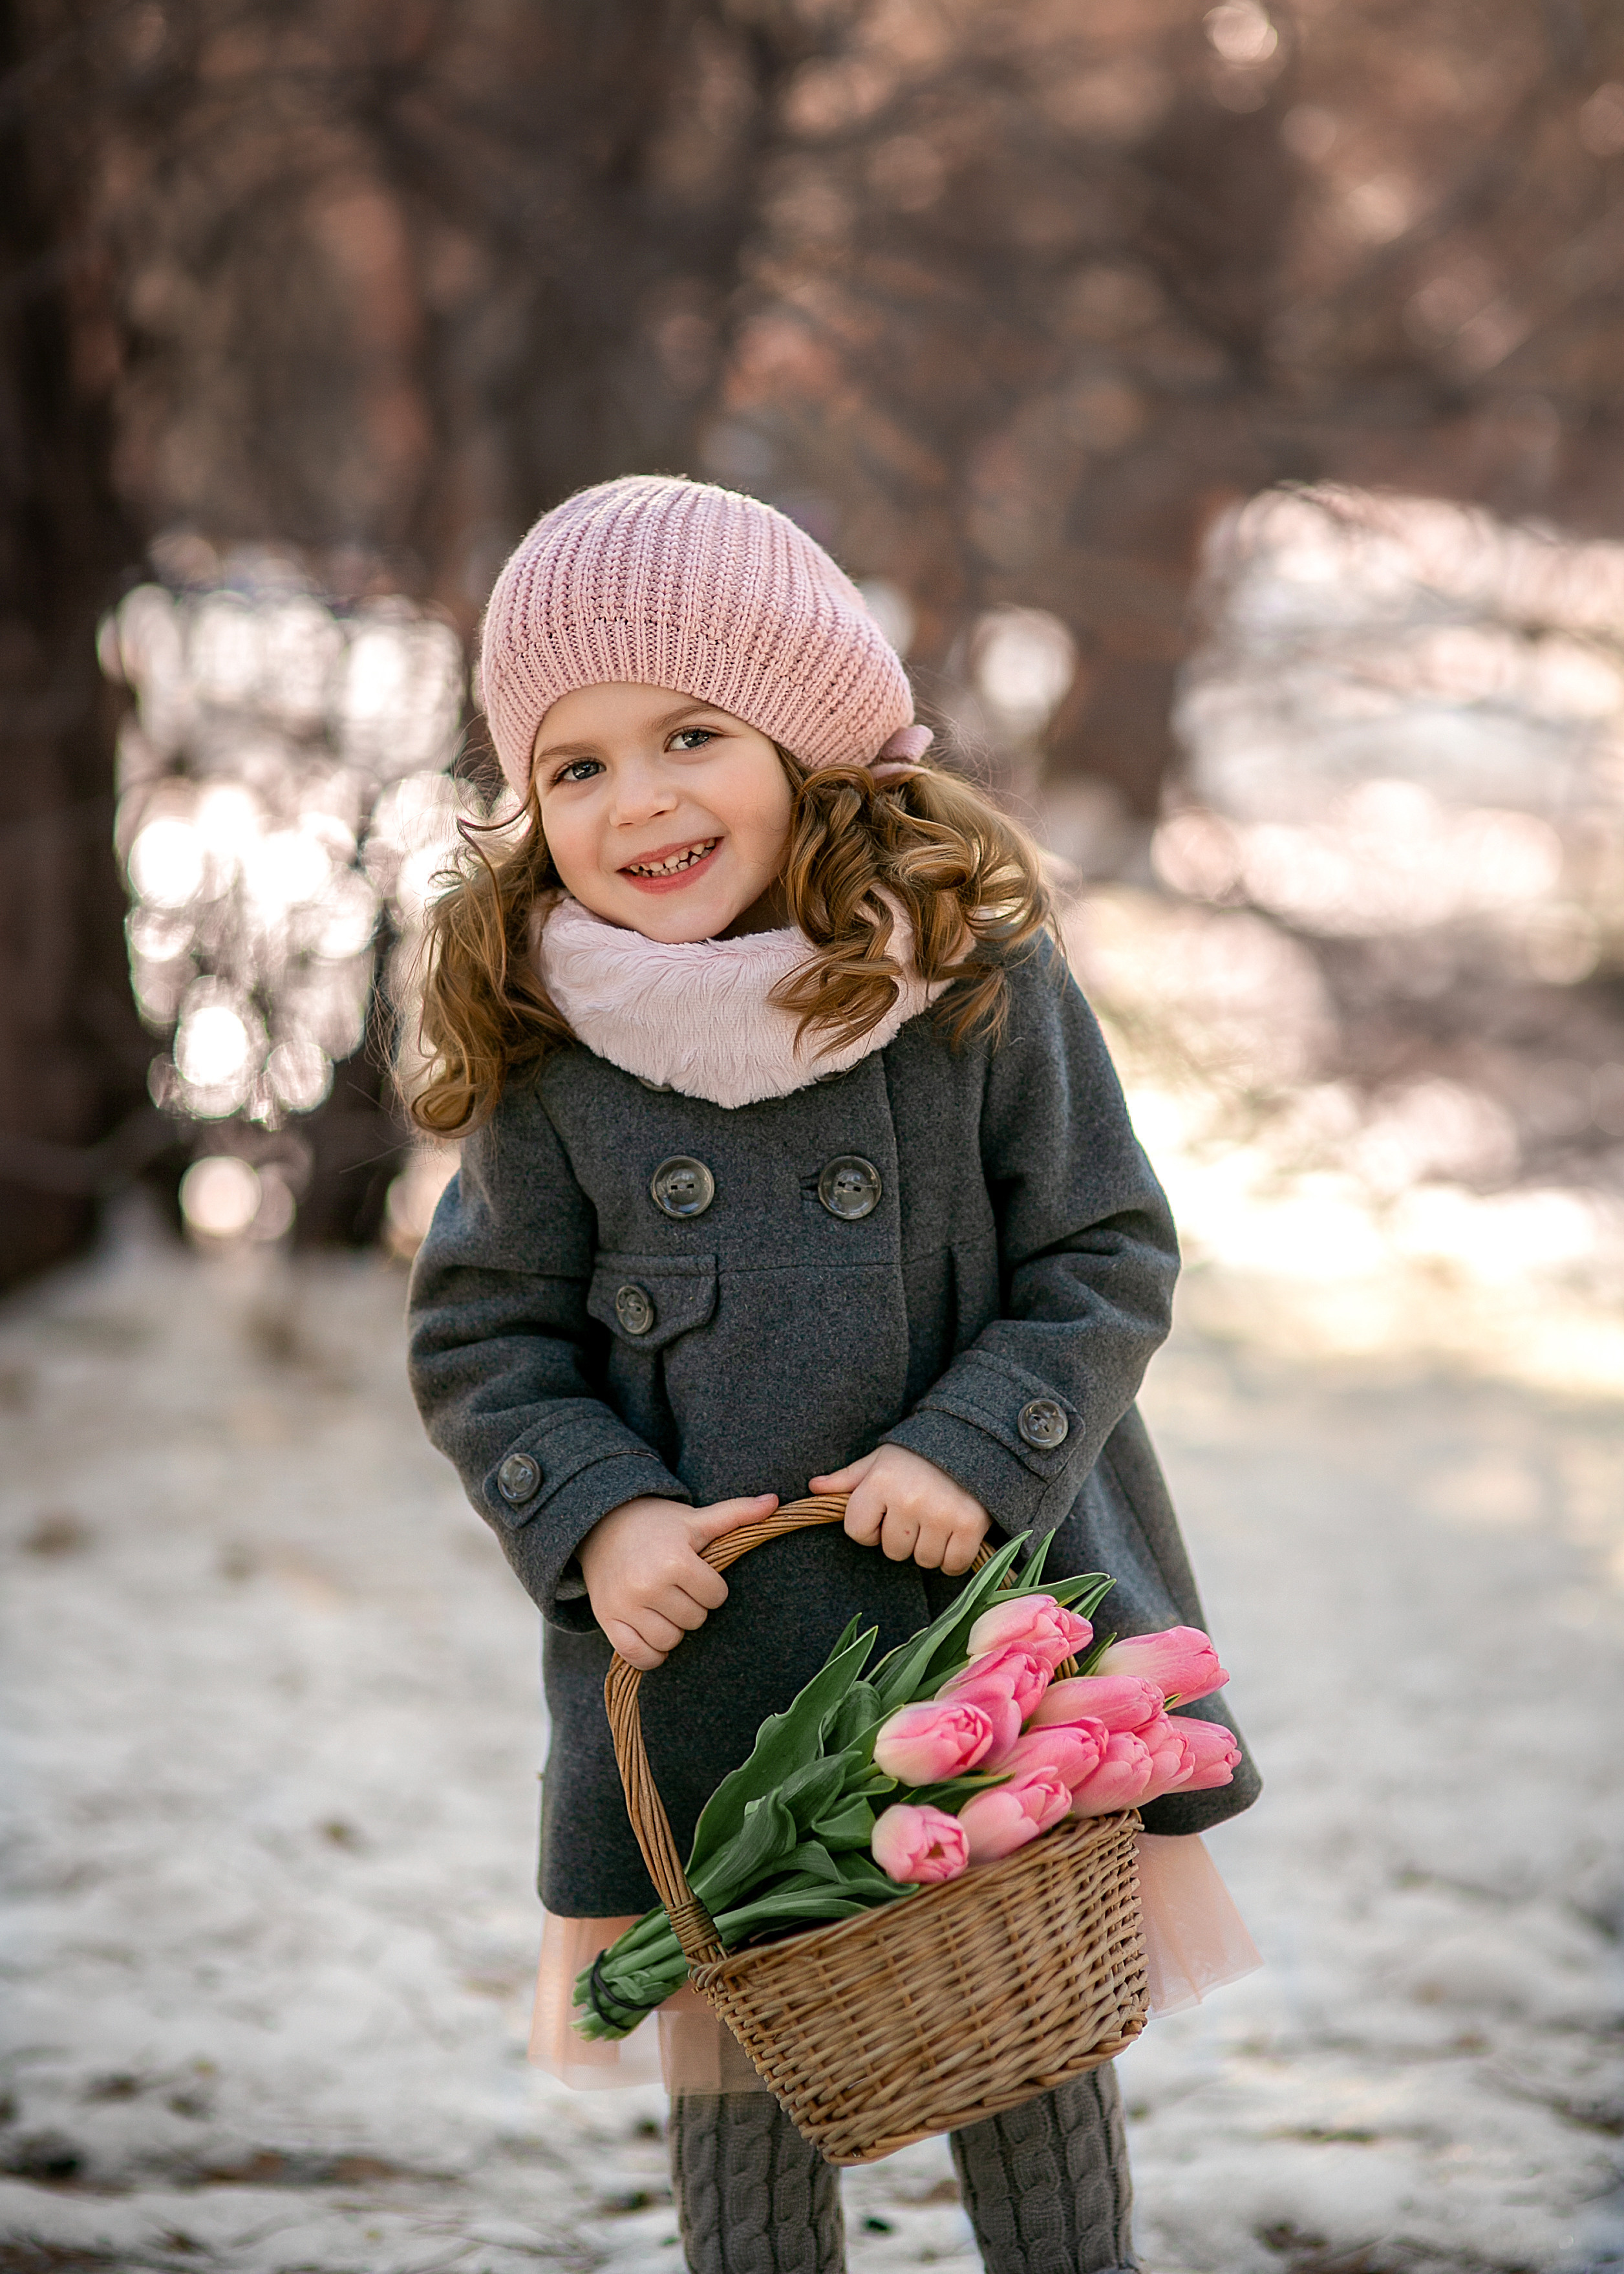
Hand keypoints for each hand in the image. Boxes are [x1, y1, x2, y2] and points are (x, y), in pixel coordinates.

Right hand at [578, 1492, 777, 1669]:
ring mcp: (625, 1605)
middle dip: (692, 1606)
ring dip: (673, 1629)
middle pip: (694, 1620)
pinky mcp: (607, 1620)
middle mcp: (648, 1585)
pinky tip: (653, 1633)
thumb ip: (737, 1513)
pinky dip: (650, 1653)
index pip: (716, 1597)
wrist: (602, 1524)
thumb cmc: (658, 1524)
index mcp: (674, 1560)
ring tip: (666, 1606)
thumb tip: (776, 1502)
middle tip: (679, 1587)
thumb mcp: (697, 1518)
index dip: (712, 1587)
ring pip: (669, 1640)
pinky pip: (638, 1655)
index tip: (698, 1574)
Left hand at [809, 1447, 988, 1575]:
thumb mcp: (879, 1461)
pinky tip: (954, 1535)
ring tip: (936, 1520)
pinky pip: (952, 1564)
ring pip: (922, 1560)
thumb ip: (846, 1479)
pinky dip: (953, 1558)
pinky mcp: (970, 1525)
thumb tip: (813, 1487)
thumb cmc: (917, 1456)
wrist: (972, 1439)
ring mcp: (941, 1514)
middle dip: (902, 1538)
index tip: (884, 1514)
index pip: (857, 1531)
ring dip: (928, 1548)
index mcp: (880, 1482)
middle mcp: (908, 1499)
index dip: (869, 1528)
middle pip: (892, 1551)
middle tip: (916, 1513)